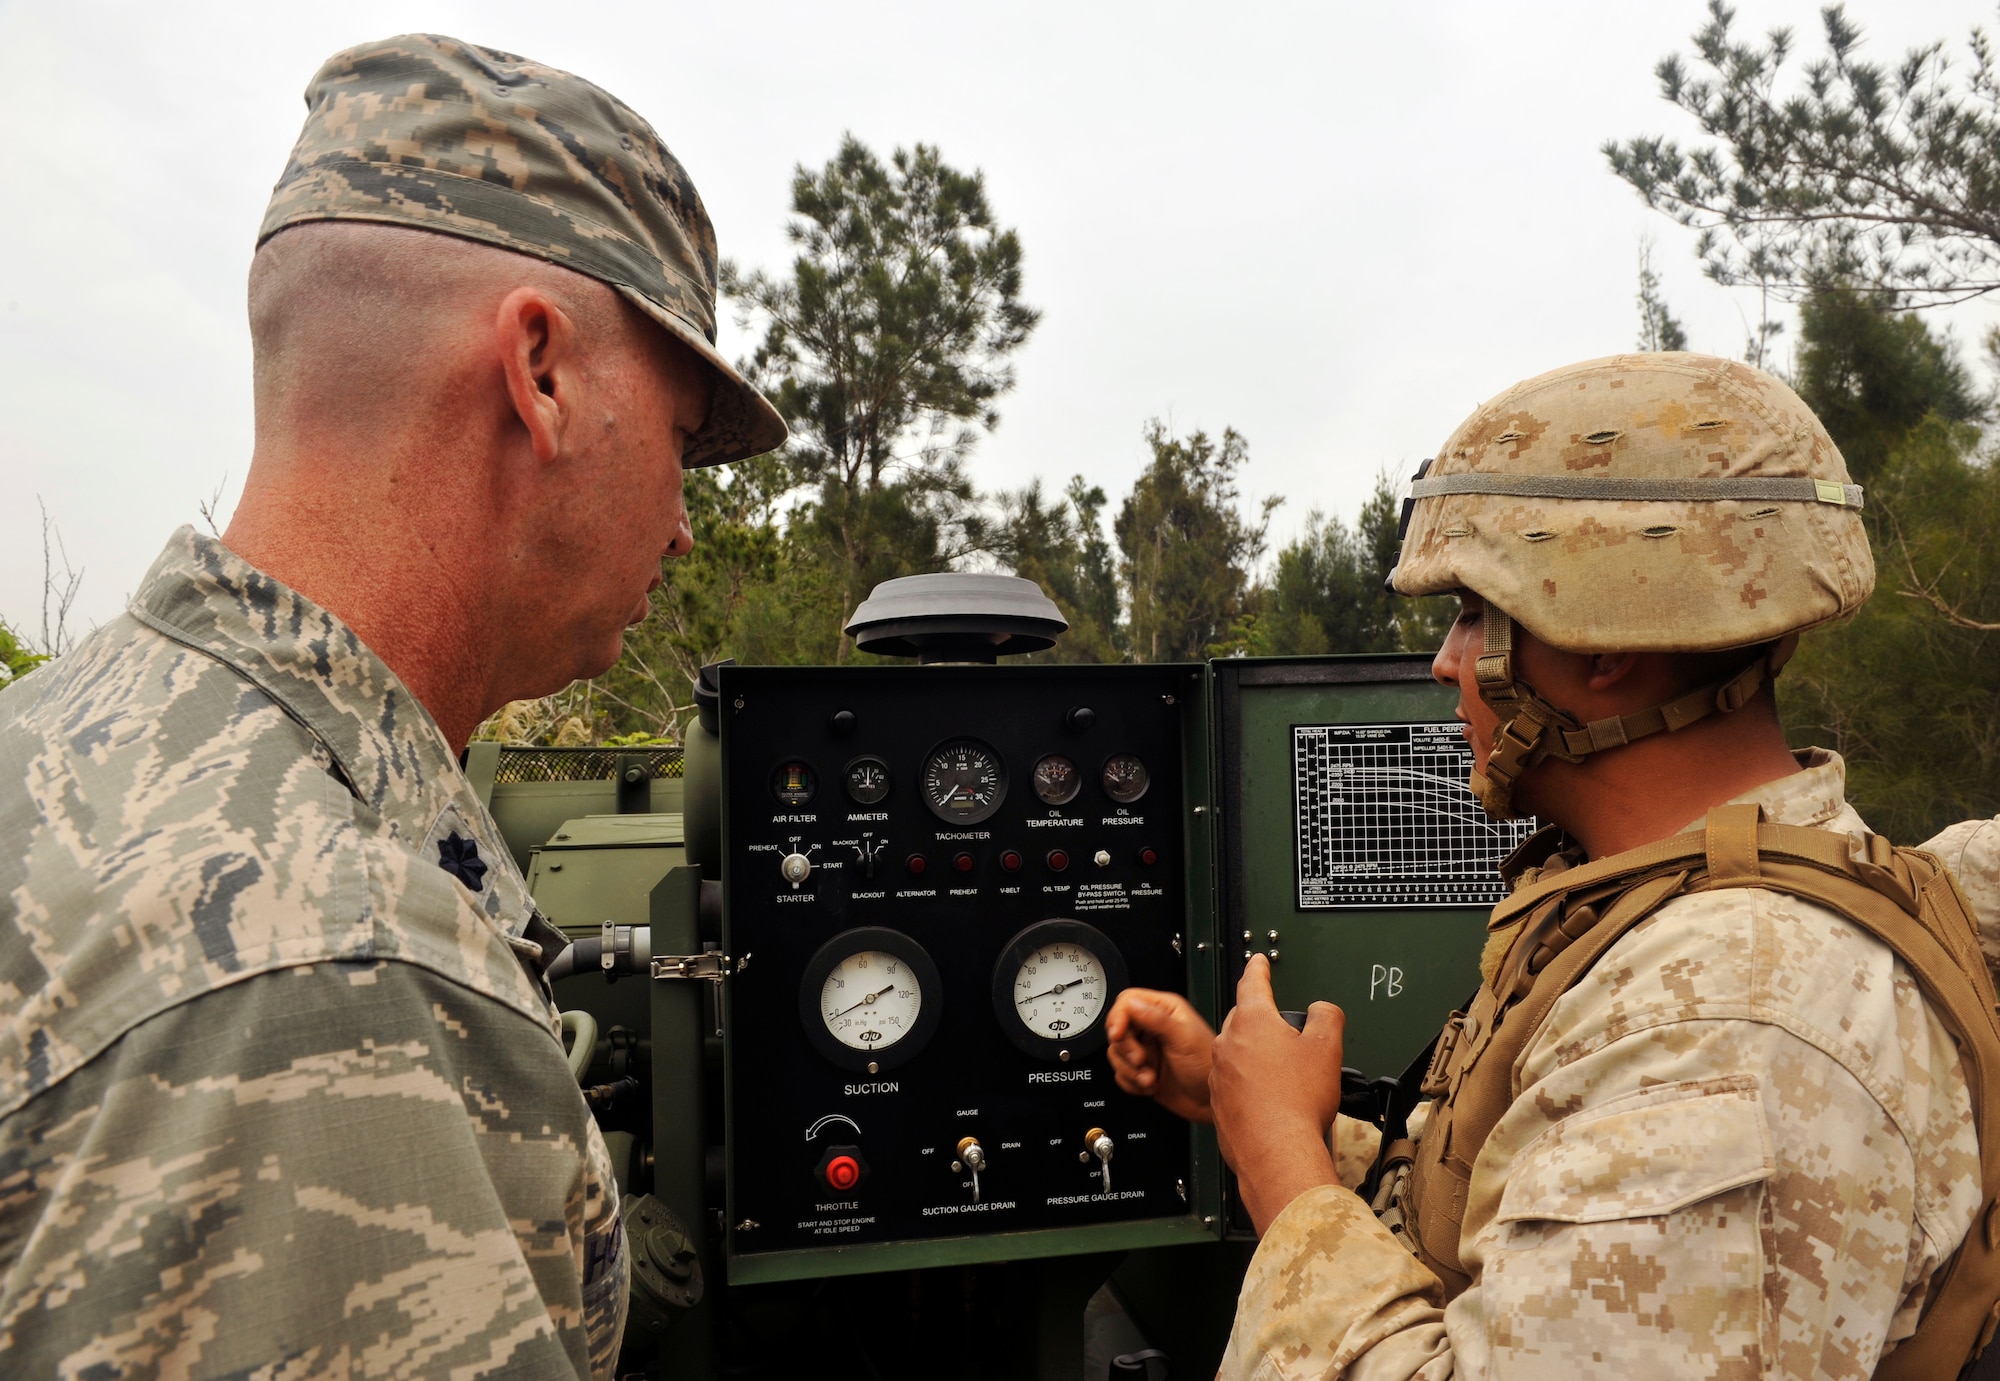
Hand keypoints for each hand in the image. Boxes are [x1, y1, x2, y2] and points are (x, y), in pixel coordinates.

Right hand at [1105, 988, 1216, 1123]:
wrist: (1210, 1102)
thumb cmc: (1207, 1067)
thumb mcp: (1184, 1039)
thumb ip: (1157, 1020)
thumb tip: (1132, 1004)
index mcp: (1165, 1010)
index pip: (1127, 1001)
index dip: (1118, 1016)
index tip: (1118, 1034)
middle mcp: (1152, 1027)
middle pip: (1117, 1028)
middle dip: (1126, 1048)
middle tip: (1141, 1060)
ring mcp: (1146, 1050)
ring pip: (1116, 1052)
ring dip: (1130, 1070)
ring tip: (1150, 1077)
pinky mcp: (1142, 1070)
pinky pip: (1121, 1074)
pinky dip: (1131, 1083)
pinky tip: (1150, 1085)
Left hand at [1211, 955, 1344, 1233]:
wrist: (1277, 1152)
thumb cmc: (1297, 1102)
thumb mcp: (1328, 1048)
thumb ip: (1327, 1016)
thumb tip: (1322, 1011)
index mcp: (1252, 1022)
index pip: (1252, 983)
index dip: (1259, 969)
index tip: (1258, 962)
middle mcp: (1227, 1045)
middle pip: (1245, 1021)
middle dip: (1263, 1024)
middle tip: (1289, 1042)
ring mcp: (1219, 1075)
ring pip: (1238, 1055)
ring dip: (1257, 1060)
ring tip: (1286, 1082)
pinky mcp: (1218, 1104)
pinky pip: (1235, 1086)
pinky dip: (1251, 1089)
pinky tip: (1273, 1104)